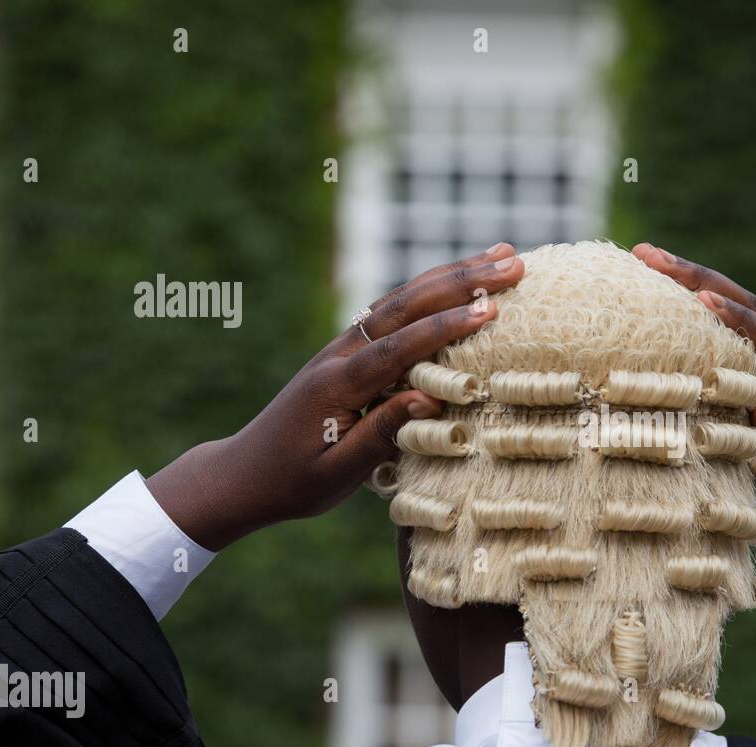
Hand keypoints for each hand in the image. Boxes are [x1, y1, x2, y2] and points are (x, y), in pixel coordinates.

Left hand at [147, 244, 524, 550]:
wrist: (242, 474)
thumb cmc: (292, 482)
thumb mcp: (337, 474)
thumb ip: (381, 434)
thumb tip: (430, 400)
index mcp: (338, 384)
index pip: (400, 346)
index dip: (446, 327)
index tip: (490, 310)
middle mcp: (341, 353)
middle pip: (405, 305)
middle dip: (461, 281)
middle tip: (513, 263)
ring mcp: (343, 347)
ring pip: (401, 300)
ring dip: (452, 275)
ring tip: (501, 255)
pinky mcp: (349, 352)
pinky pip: (394, 312)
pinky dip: (430, 291)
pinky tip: (458, 280)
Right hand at [632, 243, 755, 596]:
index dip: (737, 318)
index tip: (702, 298)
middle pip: (744, 306)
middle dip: (698, 277)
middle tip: (650, 256)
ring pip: (727, 313)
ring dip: (687, 283)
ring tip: (644, 258)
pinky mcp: (741, 372)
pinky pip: (713, 336)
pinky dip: (684, 314)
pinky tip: (650, 297)